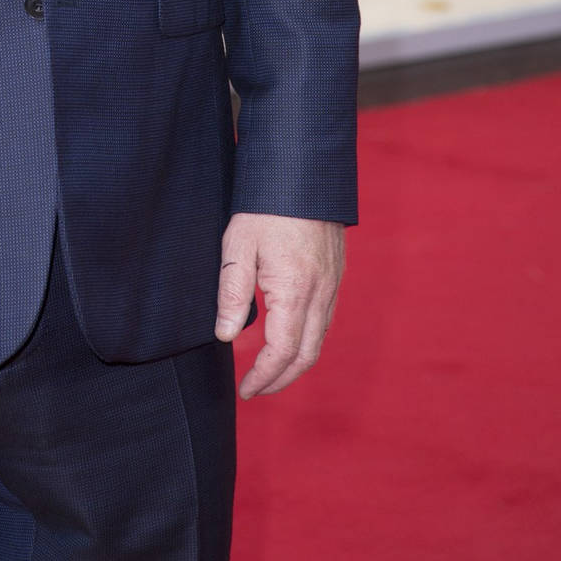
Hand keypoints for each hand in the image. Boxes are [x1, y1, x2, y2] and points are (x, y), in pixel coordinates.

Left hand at [214, 212, 344, 399]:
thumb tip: (225, 336)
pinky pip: (325, 320)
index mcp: (295, 290)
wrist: (304, 170)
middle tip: (255, 390)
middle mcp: (321, 293)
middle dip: (281, 380)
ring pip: (319, 340)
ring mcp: (333, 284)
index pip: (283, 351)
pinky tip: (288, 338)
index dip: (264, 376)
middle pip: (306, 355)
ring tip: (268, 371)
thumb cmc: (264, 205)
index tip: (246, 390)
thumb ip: (231, 293)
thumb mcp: (238, 245)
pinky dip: (307, 340)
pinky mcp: (336, 274)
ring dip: (295, 363)